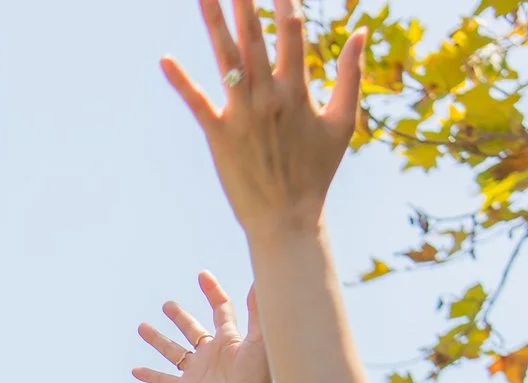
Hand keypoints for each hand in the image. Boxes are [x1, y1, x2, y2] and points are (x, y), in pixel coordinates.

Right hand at [133, 271, 271, 382]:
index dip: (212, 292)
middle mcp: (212, 353)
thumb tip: (261, 279)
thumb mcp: (258, 340)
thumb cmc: (257, 378)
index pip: (220, 309)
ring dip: (157, 340)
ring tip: (142, 327)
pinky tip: (135, 370)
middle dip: (179, 317)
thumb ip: (258, 310)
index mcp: (229, 339)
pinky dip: (150, 375)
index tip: (202, 276)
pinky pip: (164, 380)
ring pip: (173, 351)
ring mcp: (198, 371)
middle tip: (167, 305)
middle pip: (192, 329)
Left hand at [163, 0, 364, 240]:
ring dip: (213, 23)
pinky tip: (165, 60)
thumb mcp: (344, 121)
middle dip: (245, 2)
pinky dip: (181, 81)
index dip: (284, 1)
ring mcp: (241, 114)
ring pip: (226, 59)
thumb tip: (361, 31)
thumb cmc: (317, 169)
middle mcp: (268, 96)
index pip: (292, 33)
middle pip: (254, 37)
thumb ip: (351, 74)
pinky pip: (197, 102)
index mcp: (298, 90)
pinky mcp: (218, 134)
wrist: (287, 217)